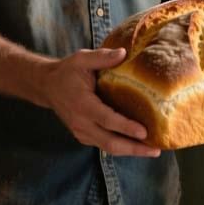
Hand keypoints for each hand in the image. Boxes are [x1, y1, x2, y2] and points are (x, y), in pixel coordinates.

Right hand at [42, 48, 160, 157]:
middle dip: (133, 148)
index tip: (144, 131)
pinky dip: (121, 147)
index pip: (106, 119)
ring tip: (152, 151)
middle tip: (155, 150)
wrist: (48, 86)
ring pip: (108, 147)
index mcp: (82, 104)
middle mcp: (81, 123)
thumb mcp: (82, 59)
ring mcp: (82, 132)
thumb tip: (124, 53)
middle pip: (110, 142)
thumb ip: (102, 57)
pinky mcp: (84, 136)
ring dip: (130, 151)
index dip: (125, 127)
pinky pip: (104, 145)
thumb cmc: (68, 71)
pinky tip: (137, 145)